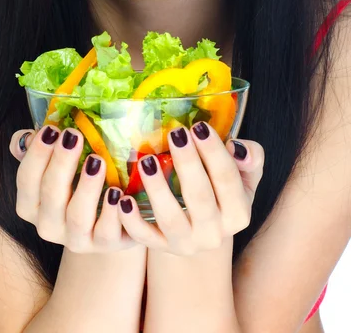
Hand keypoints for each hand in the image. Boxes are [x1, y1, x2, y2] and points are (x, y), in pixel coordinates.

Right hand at [9, 125, 137, 252]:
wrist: (109, 222)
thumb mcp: (56, 166)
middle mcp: (48, 226)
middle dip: (61, 163)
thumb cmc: (77, 184)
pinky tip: (119, 193)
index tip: (52, 129)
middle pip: (51, 195)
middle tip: (75, 136)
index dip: (37, 155)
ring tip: (97, 160)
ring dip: (87, 187)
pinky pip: (107, 233)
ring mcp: (77, 239)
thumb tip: (27, 136)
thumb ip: (37, 149)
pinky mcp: (106, 244)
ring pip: (78, 216)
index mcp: (31, 205)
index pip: (26, 180)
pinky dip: (112, 212)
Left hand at [117, 121, 264, 255]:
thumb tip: (237, 147)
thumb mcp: (244, 175)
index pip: (228, 180)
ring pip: (171, 218)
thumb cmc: (221, 190)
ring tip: (147, 160)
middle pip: (200, 197)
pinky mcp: (160, 247)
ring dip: (157, 189)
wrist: (202, 228)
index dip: (214, 152)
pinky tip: (123, 199)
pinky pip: (144, 237)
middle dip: (188, 163)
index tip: (199, 126)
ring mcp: (186, 243)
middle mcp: (215, 234)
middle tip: (175, 134)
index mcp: (239, 214)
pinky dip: (132, 222)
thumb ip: (250, 157)